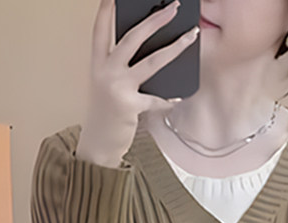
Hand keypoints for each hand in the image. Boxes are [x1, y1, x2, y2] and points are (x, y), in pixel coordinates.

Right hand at [78, 0, 199, 165]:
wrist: (97, 144)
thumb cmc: (105, 113)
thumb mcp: (106, 85)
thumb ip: (120, 67)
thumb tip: (149, 51)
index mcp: (98, 63)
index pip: (101, 29)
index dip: (107, 10)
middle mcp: (106, 71)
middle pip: (132, 37)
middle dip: (154, 19)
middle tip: (173, 7)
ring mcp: (117, 87)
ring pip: (151, 61)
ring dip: (174, 47)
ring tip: (190, 36)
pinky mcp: (129, 106)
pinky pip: (156, 99)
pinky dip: (167, 99)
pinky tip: (176, 98)